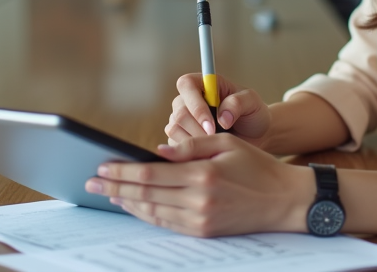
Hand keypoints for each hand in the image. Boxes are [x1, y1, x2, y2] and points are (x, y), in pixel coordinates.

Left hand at [85, 134, 314, 236]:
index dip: (123, 171)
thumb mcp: (226, 143)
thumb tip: (155, 150)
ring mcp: (200, 220)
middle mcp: (199, 200)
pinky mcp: (204, 232)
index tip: (102, 166)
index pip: (151, 174)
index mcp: (203, 174)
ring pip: (153, 212)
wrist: (284, 201)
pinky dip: (146, 215)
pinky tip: (134, 206)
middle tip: (91, 182)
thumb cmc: (257, 167)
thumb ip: (189, 146)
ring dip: (127, 203)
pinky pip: (167, 224)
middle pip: (146, 195)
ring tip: (106, 194)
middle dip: (115, 187)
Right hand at [166, 73, 270, 147]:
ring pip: (174, 129)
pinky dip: (189, 152)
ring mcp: (181, 119)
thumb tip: (222, 117)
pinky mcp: (179, 137)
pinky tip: (207, 153)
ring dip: (194, 141)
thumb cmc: (252, 114)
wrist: (253, 136)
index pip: (186, 85)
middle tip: (215, 140)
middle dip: (197, 129)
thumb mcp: (252, 102)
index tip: (211, 125)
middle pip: (179, 111)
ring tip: (214, 146)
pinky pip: (175, 145)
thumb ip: (238, 103)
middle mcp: (188, 99)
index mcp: (204, 84)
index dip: (195, 105)